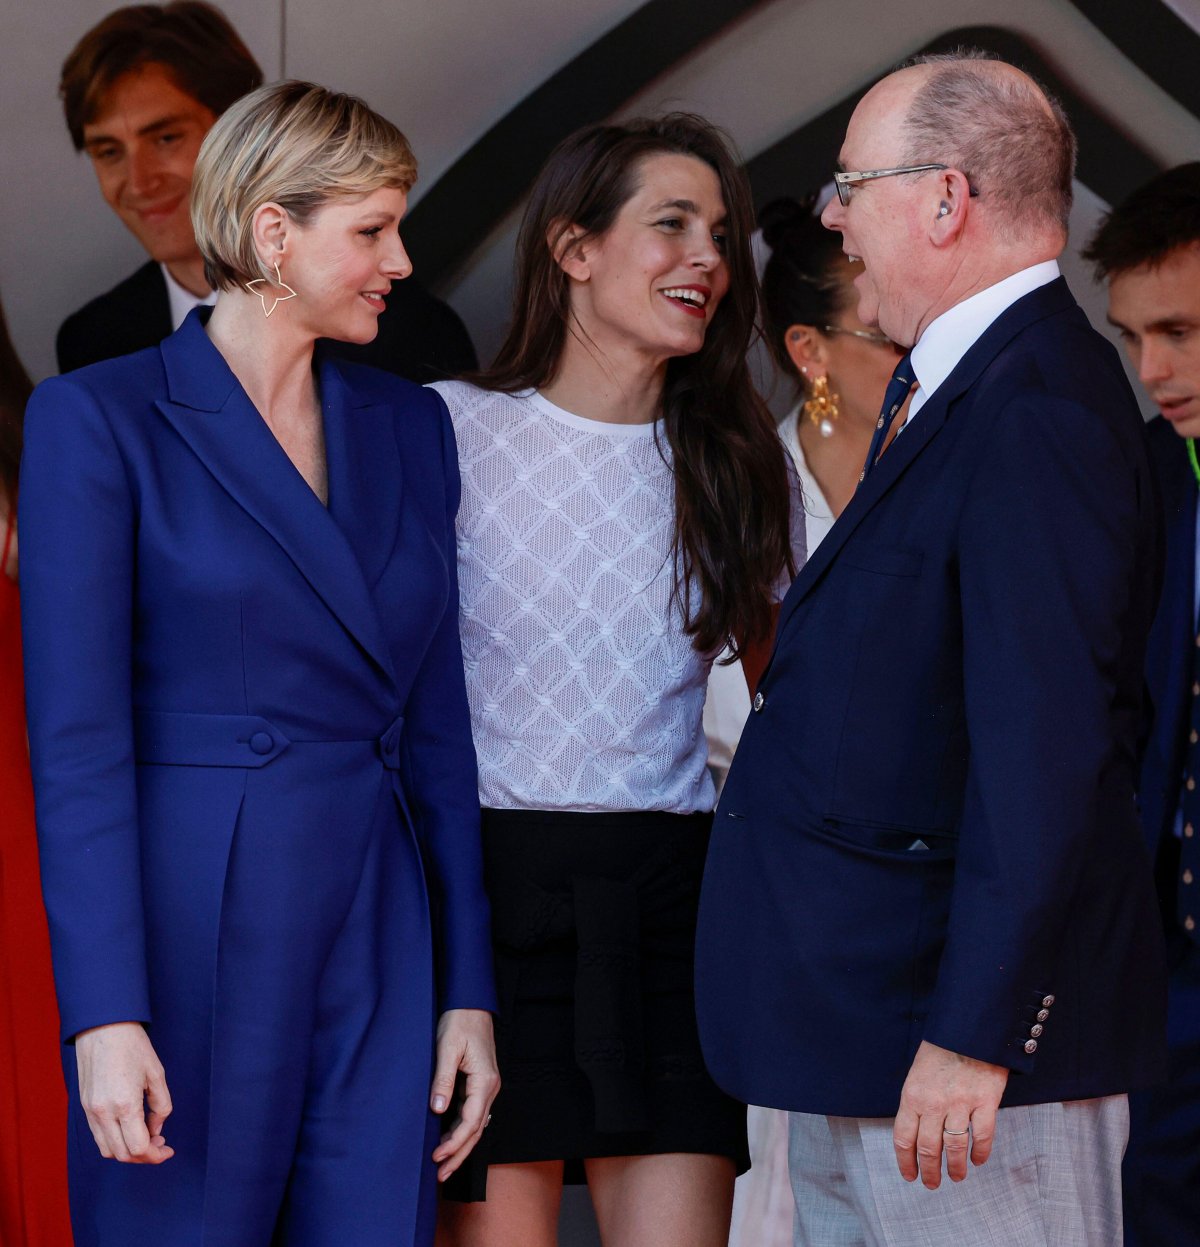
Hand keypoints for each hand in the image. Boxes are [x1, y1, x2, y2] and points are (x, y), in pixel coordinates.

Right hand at [75, 1021, 173, 1163]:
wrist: (102, 1028)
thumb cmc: (133, 1046)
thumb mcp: (156, 1074)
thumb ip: (161, 1106)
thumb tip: (157, 1130)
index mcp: (124, 1105)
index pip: (138, 1148)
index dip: (155, 1155)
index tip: (168, 1150)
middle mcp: (103, 1113)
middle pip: (122, 1154)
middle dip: (144, 1156)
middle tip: (161, 1144)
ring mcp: (90, 1112)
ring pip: (107, 1150)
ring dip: (128, 1152)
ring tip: (147, 1137)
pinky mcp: (84, 1107)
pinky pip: (98, 1136)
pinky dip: (115, 1141)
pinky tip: (130, 1129)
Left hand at [429, 1008, 499, 1181]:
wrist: (471, 1004)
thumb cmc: (459, 1022)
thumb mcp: (447, 1049)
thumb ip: (443, 1080)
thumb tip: (438, 1110)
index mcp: (485, 1081)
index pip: (470, 1122)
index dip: (454, 1143)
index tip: (436, 1157)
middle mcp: (490, 1087)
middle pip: (476, 1130)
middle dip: (459, 1154)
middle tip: (440, 1176)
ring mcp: (487, 1087)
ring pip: (476, 1125)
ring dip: (461, 1146)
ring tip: (444, 1167)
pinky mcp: (480, 1084)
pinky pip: (473, 1114)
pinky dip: (462, 1131)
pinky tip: (450, 1141)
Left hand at [893, 1039, 1007, 1187]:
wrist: (969, 1027)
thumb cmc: (941, 1048)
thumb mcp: (917, 1072)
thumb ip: (917, 1100)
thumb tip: (916, 1129)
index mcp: (913, 1095)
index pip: (904, 1138)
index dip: (906, 1161)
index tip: (910, 1175)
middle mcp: (934, 1103)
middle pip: (928, 1148)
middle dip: (929, 1171)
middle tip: (932, 1184)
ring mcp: (961, 1104)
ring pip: (955, 1147)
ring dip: (954, 1168)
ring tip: (956, 1177)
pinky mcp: (986, 1102)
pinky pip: (982, 1136)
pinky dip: (980, 1153)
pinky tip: (978, 1161)